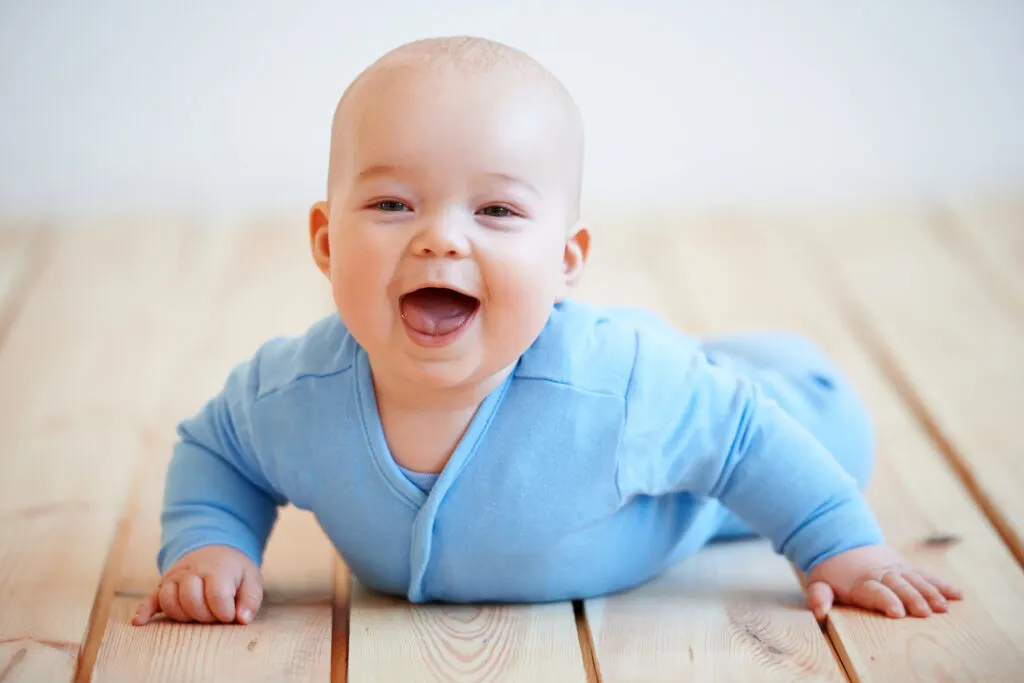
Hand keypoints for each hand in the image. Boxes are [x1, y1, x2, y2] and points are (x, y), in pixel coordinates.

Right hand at [132, 545, 263, 625]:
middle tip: (214, 616)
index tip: (230, 616)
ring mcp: (174, 578)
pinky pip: (149, 599)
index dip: (224, 612)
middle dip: (204, 616)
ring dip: (183, 615)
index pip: (216, 595)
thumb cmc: (234, 572)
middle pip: (190, 600)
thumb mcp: (251, 580)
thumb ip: (251, 600)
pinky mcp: (162, 587)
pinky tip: (139, 622)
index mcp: (217, 569)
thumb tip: (243, 619)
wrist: (214, 551)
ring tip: (196, 616)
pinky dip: (144, 611)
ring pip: (169, 601)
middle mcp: (192, 571)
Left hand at [805, 545, 962, 620]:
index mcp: (861, 581)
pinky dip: (942, 585)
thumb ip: (819, 596)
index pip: (875, 591)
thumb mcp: (819, 582)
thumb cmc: (831, 572)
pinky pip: (926, 576)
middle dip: (913, 599)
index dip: (886, 600)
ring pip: (916, 580)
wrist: (841, 542)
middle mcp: (881, 574)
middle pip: (899, 586)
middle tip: (925, 613)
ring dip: (931, 593)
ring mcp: (896, 570)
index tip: (898, 612)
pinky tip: (959, 595)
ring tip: (943, 608)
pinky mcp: (906, 568)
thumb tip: (820, 613)